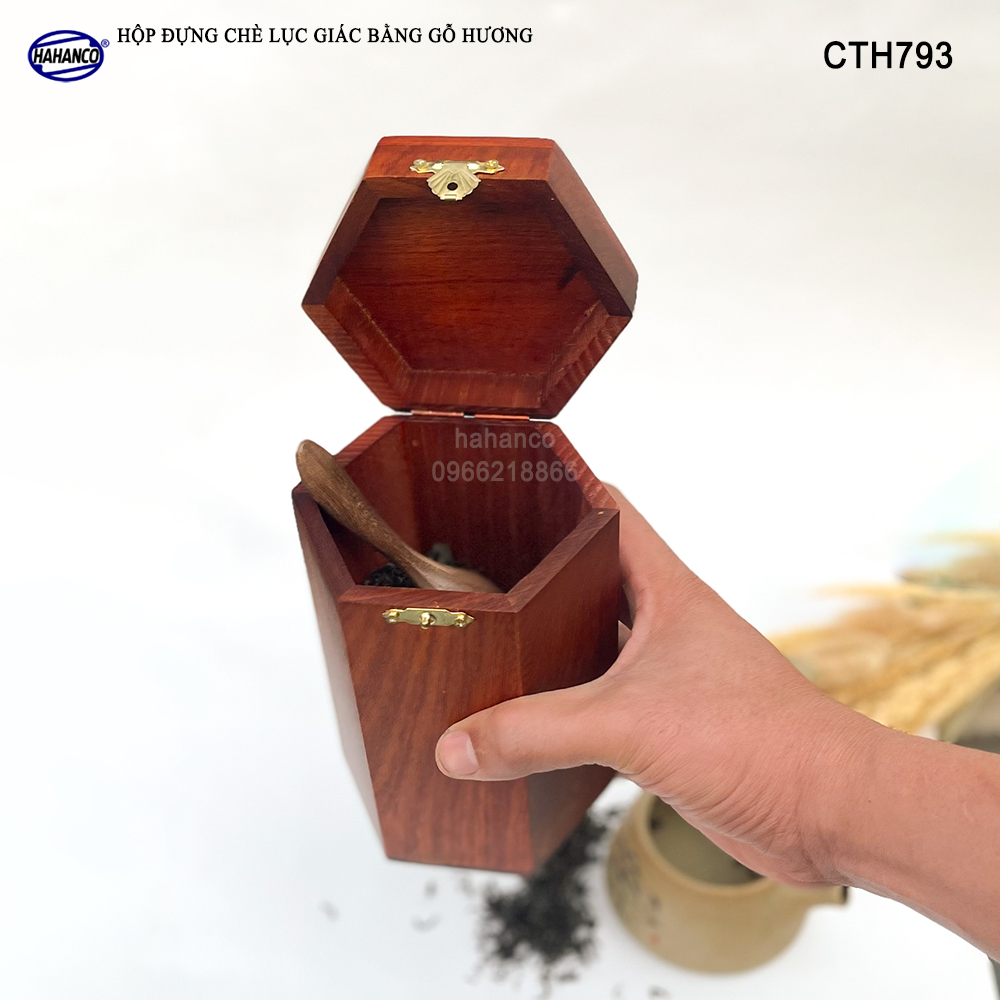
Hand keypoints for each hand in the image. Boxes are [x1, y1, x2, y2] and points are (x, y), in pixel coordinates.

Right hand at [435, 485, 878, 886]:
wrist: (828, 811)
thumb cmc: (764, 740)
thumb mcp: (631, 723)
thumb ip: (537, 731)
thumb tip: (458, 743)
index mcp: (665, 589)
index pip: (607, 509)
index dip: (560, 486)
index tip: (505, 480)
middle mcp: (663, 624)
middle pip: (587, 578)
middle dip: (533, 573)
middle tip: (473, 572)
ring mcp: (664, 676)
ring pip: (591, 644)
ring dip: (546, 649)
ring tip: (486, 645)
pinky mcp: (664, 727)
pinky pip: (597, 706)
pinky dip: (561, 712)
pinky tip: (524, 723)